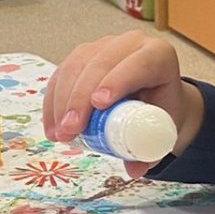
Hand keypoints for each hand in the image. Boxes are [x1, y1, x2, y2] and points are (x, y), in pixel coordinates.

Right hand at [42, 33, 200, 177]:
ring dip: (62, 101)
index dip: (118, 81)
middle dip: (81, 98)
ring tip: (59, 134)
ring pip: (76, 66)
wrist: (153, 98)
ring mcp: (103, 46)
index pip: (139, 64)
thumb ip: (151, 150)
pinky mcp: (82, 54)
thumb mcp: (162, 129)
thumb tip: (134, 169)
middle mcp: (131, 43)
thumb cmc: (160, 111)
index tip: (99, 104)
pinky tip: (51, 127)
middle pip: (101, 64)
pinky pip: (62, 73)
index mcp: (159, 56)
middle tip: (71, 129)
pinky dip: (53, 101)